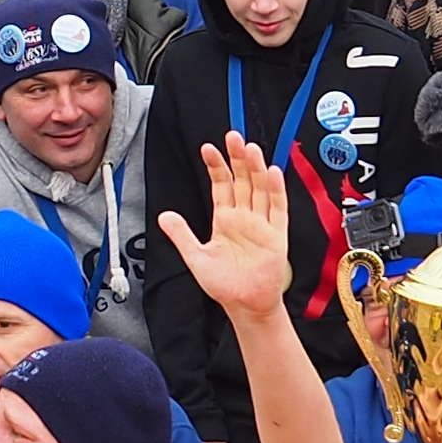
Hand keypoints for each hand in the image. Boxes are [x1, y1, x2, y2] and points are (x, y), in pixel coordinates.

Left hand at [156, 130, 296, 322]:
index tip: (208, 148)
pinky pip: (277, 209)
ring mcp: (261, 224)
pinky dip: (275, 191)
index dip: (216, 167)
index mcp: (225, 220)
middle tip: (232, 136)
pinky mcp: (277, 236)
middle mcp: (244, 217)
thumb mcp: (196, 257)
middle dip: (237, 159)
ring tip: (250, 148)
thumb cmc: (224, 284)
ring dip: (256, 169)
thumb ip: (181, 235)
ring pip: (260, 189)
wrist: (245, 306)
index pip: (221, 186)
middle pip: (242, 181)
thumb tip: (164, 215)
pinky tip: (271, 172)